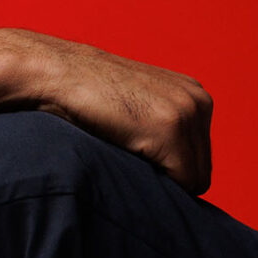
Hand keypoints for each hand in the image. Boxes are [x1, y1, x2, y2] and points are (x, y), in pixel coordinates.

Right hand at [22, 31, 212, 193]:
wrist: (56, 73)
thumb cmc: (84, 95)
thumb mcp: (136, 106)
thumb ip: (159, 125)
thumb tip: (172, 170)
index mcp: (194, 94)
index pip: (200, 154)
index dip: (168, 166)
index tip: (136, 156)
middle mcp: (199, 101)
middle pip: (202, 168)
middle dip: (168, 175)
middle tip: (129, 162)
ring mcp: (187, 114)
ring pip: (195, 178)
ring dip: (161, 180)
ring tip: (126, 158)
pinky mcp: (171, 131)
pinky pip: (182, 181)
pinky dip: (156, 184)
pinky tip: (126, 159)